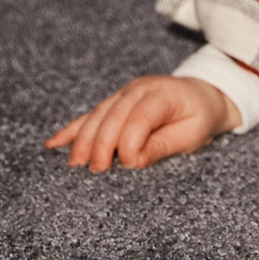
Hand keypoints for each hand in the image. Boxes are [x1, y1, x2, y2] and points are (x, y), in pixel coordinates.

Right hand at [47, 76, 241, 172]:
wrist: (203, 95)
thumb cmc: (200, 117)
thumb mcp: (192, 135)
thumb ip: (162, 146)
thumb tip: (132, 161)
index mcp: (163, 94)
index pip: (140, 118)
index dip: (129, 143)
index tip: (127, 166)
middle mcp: (139, 89)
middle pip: (113, 116)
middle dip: (100, 144)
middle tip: (93, 170)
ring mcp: (124, 93)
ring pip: (98, 115)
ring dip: (83, 139)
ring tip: (74, 164)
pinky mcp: (115, 101)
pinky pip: (91, 116)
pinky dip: (73, 130)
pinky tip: (54, 143)